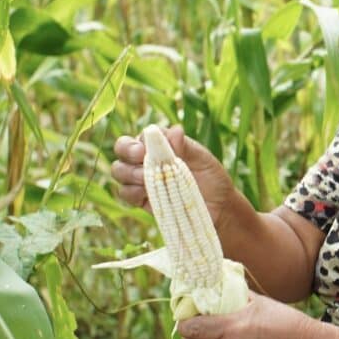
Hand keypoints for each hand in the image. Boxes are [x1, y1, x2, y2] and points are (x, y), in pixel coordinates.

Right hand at [112, 125, 236, 231]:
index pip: (140, 137)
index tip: (144, 149)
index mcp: (161, 145)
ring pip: (119, 171)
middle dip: (126, 152)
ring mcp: (142, 179)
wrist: (219, 207)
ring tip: (147, 179)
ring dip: (129, 173)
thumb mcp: (203, 158)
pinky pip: (125, 193)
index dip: (136, 141)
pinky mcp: (141, 199)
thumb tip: (175, 131)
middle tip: (140, 158)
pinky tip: (145, 194)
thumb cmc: (212, 177)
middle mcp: (147, 159)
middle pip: (122, 150)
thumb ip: (185, 145)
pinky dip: (131, 192)